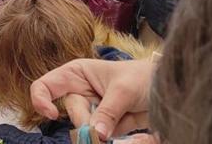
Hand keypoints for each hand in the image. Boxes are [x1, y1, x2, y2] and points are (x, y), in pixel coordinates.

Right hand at [30, 59, 153, 140]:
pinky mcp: (106, 125)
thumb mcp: (124, 90)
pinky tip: (130, 127)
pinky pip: (101, 136)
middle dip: (87, 121)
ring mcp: (93, 110)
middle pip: (71, 112)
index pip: (45, 86)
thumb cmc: (144, 77)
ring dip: (103, 131)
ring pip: (86, 127)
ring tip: (126, 120)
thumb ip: (107, 112)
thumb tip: (95, 134)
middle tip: (106, 125)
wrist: (170, 89)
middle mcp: (81, 91)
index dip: (41, 100)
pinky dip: (113, 137)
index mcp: (77, 73)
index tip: (53, 115)